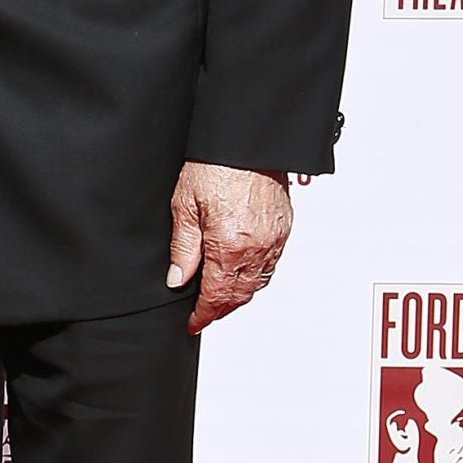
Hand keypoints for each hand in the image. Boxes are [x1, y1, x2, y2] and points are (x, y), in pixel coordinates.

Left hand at [166, 162, 292, 335]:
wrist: (248, 140)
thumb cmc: (215, 165)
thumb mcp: (185, 206)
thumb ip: (183, 248)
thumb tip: (178, 280)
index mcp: (230, 246)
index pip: (216, 296)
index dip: (203, 314)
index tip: (193, 322)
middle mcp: (257, 248)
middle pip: (240, 295)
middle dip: (221, 309)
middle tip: (204, 314)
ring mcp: (274, 239)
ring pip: (259, 282)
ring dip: (239, 294)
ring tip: (221, 297)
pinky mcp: (284, 227)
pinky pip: (271, 263)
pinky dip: (256, 274)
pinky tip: (242, 271)